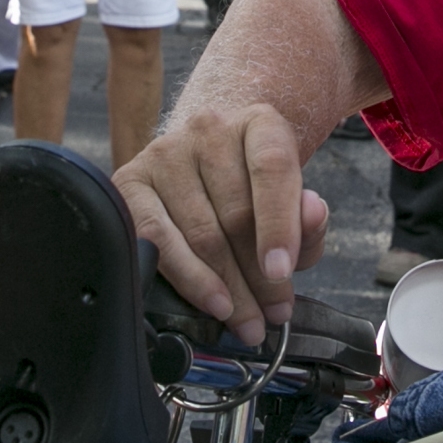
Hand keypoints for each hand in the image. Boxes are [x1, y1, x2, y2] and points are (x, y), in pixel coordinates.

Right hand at [116, 104, 332, 342]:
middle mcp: (208, 129)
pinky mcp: (130, 181)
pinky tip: (210, 302)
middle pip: (235, 212)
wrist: (205, 162)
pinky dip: (186, 277)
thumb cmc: (254, 190)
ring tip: (247, 320)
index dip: (279, 223)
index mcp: (258, 122)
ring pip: (199, 232)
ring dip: (228, 287)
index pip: (272, 167)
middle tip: (272, 313)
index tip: (281, 271)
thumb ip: (309, 217)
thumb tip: (312, 214)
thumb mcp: (292, 200)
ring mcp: (165, 153)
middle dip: (257, 276)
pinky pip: (155, 238)